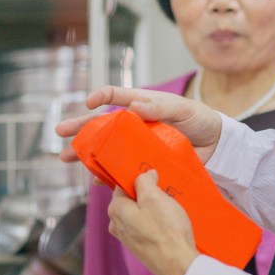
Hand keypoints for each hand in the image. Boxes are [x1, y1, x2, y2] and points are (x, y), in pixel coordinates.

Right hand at [56, 86, 222, 166]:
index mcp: (141, 105)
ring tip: (67, 158)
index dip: (101, 97)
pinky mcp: (143, 163)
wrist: (215, 144)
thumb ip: (160, 108)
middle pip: (101, 125)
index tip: (89, 102)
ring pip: (106, 149)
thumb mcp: (182, 109)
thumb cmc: (198, 119)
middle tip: (60, 133)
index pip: (116, 96)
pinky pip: (121, 168)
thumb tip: (135, 105)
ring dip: (86, 154)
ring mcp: (137, 145)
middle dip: (79, 129)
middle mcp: (134, 125)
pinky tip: (97, 179)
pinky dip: (108, 174)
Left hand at [108, 170, 197, 274]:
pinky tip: (168, 224)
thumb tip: (144, 175)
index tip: (154, 178)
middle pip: (131, 199)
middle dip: (147, 195)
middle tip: (165, 194)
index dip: (139, 179)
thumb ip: (145, 182)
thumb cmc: (167, 231)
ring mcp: (127, 237)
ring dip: (153, 208)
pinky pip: (145, 226)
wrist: (177, 264)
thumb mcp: (155, 197)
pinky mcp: (139, 246)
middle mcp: (117, 224)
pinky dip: (155, 222)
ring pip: (139, 213)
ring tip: (169, 210)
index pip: (122, 184)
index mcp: (116, 209)